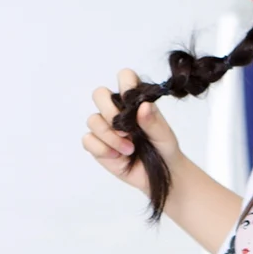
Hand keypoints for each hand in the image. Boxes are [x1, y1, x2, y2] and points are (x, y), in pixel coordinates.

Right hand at [83, 68, 183, 195]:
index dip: (125, 84)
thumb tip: (143, 105)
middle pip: (99, 94)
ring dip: (110, 136)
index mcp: (135, 101)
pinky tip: (118, 156)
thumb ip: (154, 121)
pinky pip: (88, 140)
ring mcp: (106, 128)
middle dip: (109, 111)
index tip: (132, 102)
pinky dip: (102, 149)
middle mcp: (118, 110)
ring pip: (92, 119)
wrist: (160, 176)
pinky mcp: (98, 146)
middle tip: (126, 129)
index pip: (125, 77)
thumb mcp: (165, 135)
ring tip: (129, 148)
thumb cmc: (164, 149)